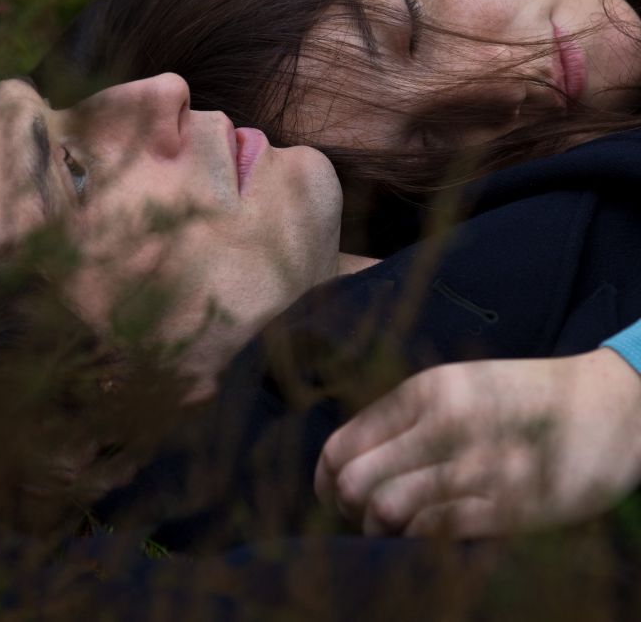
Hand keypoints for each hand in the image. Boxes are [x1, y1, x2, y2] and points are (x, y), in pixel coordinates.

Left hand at [315, 349, 640, 537]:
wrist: (604, 409)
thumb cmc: (520, 400)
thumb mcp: (456, 388)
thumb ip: (405, 419)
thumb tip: (347, 462)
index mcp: (427, 391)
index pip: (343, 443)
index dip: (325, 479)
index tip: (333, 496)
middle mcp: (444, 424)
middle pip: (354, 480)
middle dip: (346, 508)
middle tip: (361, 516)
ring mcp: (475, 466)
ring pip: (386, 510)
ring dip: (378, 530)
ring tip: (392, 530)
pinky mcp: (506, 506)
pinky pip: (432, 532)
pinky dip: (416, 541)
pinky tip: (427, 535)